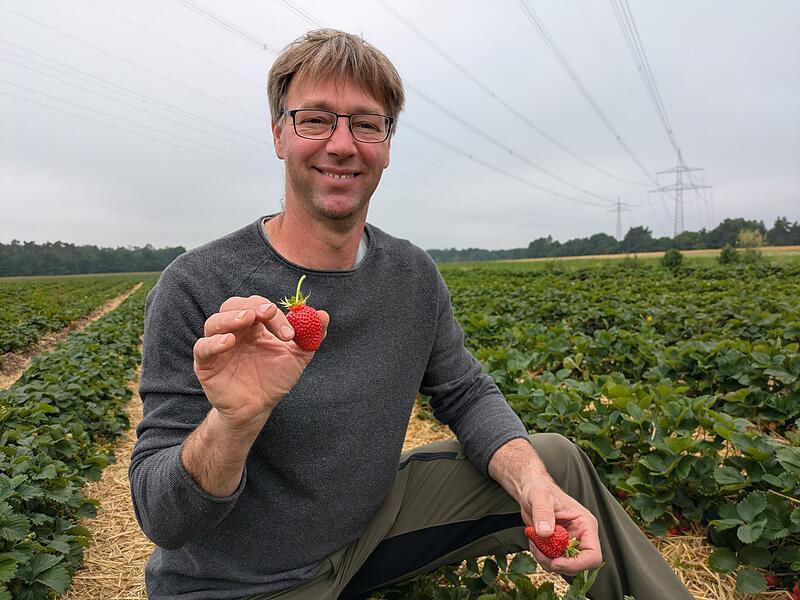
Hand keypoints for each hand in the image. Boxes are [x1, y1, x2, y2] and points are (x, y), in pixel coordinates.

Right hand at [192, 295, 328, 430]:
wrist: (259, 408)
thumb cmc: (275, 379)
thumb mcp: (297, 357)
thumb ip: (311, 336)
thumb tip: (324, 315)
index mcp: (254, 326)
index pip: (260, 307)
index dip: (275, 314)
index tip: (290, 333)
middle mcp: (234, 331)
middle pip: (234, 305)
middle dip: (252, 306)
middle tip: (267, 312)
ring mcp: (218, 346)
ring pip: (215, 322)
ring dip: (231, 317)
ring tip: (247, 319)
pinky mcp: (205, 364)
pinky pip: (203, 348)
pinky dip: (214, 342)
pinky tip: (228, 342)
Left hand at [519, 476, 601, 574]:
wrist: (530, 491)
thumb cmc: (539, 489)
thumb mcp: (539, 496)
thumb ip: (543, 512)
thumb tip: (545, 533)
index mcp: (585, 524)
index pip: (593, 555)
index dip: (576, 564)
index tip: (555, 562)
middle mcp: (581, 536)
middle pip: (580, 566)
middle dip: (558, 564)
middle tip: (540, 551)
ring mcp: (570, 543)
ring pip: (565, 567)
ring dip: (547, 561)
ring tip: (535, 542)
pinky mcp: (559, 547)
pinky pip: (554, 563)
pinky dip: (542, 558)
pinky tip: (535, 542)